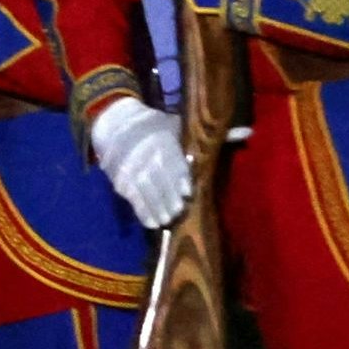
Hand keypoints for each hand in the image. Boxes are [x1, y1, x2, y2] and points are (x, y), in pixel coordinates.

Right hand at [87, 97, 192, 227]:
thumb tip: (234, 139)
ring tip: (166, 220)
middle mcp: (146, 157)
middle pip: (162, 182)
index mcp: (162, 142)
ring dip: (158, 209)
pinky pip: (134, 200)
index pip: (175, 165)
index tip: (188, 194)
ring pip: (147, 193)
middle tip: (178, 211)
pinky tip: (152, 223)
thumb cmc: (151, 128)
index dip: (181, 181)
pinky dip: (143, 213)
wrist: (114, 125)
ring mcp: (132, 170)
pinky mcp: (121, 182)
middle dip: (171, 199)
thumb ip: (192, 139)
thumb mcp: (171, 125)